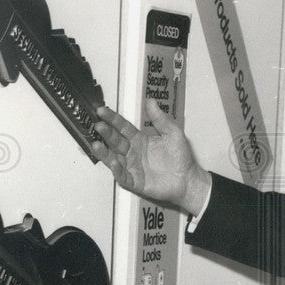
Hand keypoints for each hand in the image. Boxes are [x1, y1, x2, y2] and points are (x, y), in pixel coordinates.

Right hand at [92, 100, 210, 213]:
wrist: (188, 180)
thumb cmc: (181, 158)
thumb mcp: (173, 134)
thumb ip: (161, 119)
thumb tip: (151, 102)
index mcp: (140, 140)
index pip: (122, 127)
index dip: (112, 119)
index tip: (102, 111)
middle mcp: (133, 152)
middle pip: (115, 141)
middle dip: (106, 133)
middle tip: (98, 125)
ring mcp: (133, 167)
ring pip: (113, 158)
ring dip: (104, 152)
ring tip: (96, 144)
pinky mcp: (135, 181)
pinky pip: (122, 176)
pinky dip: (117, 170)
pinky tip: (114, 162)